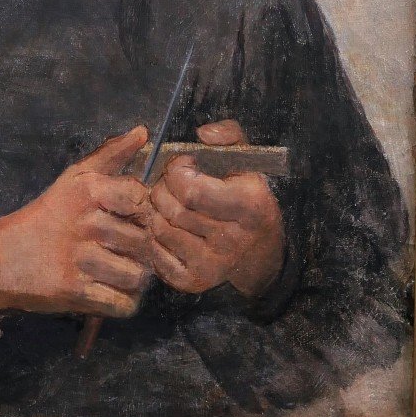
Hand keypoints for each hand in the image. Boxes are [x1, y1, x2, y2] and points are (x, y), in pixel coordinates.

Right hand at [0, 126, 151, 319]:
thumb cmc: (44, 216)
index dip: (142, 213)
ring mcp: (80, 259)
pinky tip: (109, 291)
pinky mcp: (75, 292)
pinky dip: (122, 303)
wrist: (0, 260)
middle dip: (139, 250)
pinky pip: (123, 304)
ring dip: (132, 278)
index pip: (142, 200)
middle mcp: (86, 222)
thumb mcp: (74, 178)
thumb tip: (143, 131)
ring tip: (117, 272)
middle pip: (144, 241)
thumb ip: (111, 154)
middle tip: (121, 251)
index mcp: (89, 190)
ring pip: (138, 276)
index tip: (129, 220)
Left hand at [149, 120, 284, 298]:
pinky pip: (157, 256)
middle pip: (172, 210)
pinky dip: (154, 237)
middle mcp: (230, 241)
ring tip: (167, 202)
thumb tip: (202, 134)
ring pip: (160, 230)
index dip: (177, 171)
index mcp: (248, 207)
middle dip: (161, 188)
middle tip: (169, 182)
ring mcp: (211, 266)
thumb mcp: (249, 162)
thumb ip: (229, 136)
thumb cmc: (249, 199)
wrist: (262, 255)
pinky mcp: (194, 282)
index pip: (192, 190)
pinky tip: (166, 225)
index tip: (183, 164)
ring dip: (156, 210)